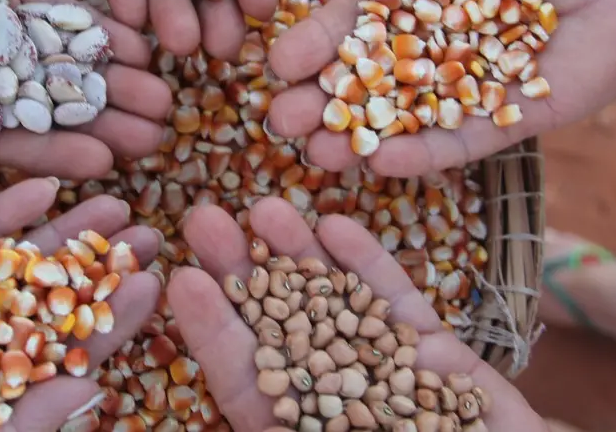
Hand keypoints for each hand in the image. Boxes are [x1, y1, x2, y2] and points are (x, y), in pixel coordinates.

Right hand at [0, 0, 170, 182]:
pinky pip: (52, 7)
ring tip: (162, 90)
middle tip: (158, 131)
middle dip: (98, 120)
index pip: (0, 138)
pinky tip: (135, 40)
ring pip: (55, 58)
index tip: (107, 160)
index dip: (52, 151)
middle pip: (41, 105)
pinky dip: (91, 25)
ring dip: (107, 77)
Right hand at [0, 178, 161, 431]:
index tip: (154, 283)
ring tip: (114, 201)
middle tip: (151, 230)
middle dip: (100, 266)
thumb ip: (19, 423)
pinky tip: (40, 188)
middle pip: (53, 299)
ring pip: (16, 263)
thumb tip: (96, 392)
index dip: (111, 319)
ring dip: (63, 233)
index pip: (68, 353)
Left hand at [167, 196, 547, 430]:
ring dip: (297, 254)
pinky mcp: (434, 356)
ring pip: (330, 303)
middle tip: (204, 217)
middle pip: (275, 325)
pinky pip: (396, 305)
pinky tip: (338, 225)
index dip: (211, 330)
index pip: (242, 379)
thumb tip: (247, 420)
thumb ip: (292, 431)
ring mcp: (382, 369)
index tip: (181, 278)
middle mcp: (333, 396)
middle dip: (241, 271)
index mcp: (296, 428)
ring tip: (263, 206)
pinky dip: (369, 266)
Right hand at [264, 0, 615, 175]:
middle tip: (280, 121)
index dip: (314, 43)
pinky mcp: (501, 123)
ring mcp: (460, 91)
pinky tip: (381, 164)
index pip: (350, 26)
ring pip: (399, 120)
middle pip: (362, 81)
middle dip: (319, 102)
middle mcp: (426, 52)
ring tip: (314, 155)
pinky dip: (419, 155)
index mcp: (409, 2)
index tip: (278, 62)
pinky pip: (454, 144)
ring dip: (356, 139)